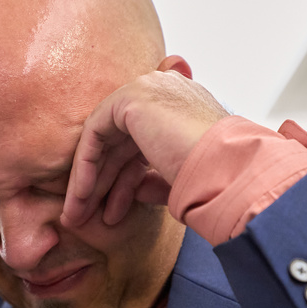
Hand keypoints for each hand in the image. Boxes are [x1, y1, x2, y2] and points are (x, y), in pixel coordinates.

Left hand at [61, 69, 228, 227]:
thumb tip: (135, 190)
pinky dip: (85, 167)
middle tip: (81, 216)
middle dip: (99, 185)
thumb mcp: (177, 180)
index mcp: (181, 108)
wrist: (232, 172)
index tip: (110, 215)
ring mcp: (149, 90)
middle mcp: (165, 93)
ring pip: (103, 141)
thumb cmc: (217, 181)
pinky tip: (80, 197)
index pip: (139, 146)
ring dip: (87, 181)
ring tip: (75, 217)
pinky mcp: (131, 98)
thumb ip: (152, 179)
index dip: (121, 183)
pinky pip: (94, 135)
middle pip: (119, 145)